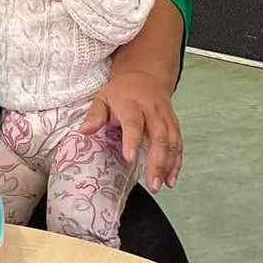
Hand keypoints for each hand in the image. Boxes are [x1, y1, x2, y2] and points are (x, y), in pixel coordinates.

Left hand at [79, 71, 182, 193]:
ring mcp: (165, 118)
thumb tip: (84, 131)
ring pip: (171, 142)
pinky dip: (177, 162)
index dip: (132, 140)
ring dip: (168, 165)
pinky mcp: (174, 124)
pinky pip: (178, 144)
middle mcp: (152, 111)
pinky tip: (171, 178)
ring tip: (161, 185)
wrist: (145, 77)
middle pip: (158, 137)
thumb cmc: (121, 92)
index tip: (130, 158)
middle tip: (151, 183)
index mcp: (131, 104)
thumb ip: (95, 115)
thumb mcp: (103, 98)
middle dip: (156, 162)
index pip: (133, 123)